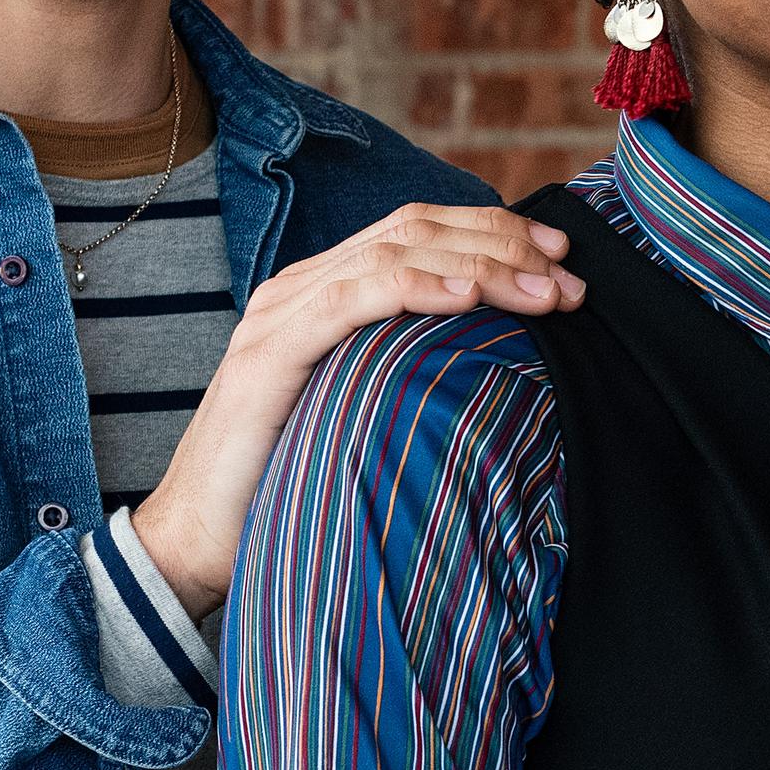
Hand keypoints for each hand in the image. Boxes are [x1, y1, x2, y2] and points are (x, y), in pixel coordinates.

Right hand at [131, 204, 581, 614]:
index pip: (419, 232)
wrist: (200, 540)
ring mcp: (281, 315)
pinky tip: (468, 297)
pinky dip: (416, 289)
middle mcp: (301, 288)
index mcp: (325, 291)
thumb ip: (415, 369)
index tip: (560, 263)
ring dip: (479, 265)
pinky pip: (350, 300)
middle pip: (415, 230)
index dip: (494, 233)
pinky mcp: (269, 354)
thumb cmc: (294, 483)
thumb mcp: (369, 410)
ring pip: (393, 255)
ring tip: (542, 292)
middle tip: (569, 278)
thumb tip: (504, 361)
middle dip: (502, 245)